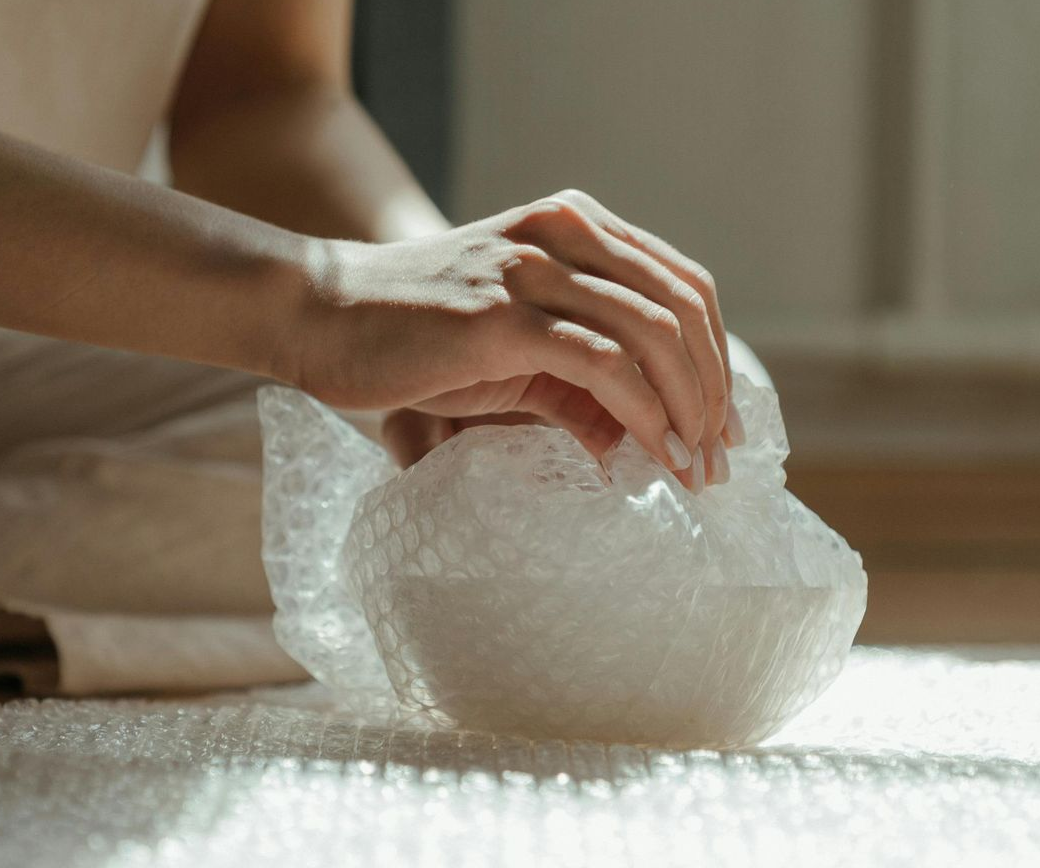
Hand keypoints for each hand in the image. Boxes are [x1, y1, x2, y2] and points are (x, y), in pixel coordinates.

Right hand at [280, 190, 734, 487]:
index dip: (716, 358)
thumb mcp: (510, 345)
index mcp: (573, 224)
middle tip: (720, 462)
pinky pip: (604, 364)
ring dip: (690, 411)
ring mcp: (532, 269)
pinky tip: (654, 456)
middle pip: (683, 307)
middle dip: (714, 391)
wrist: (317, 316)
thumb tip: (637, 442)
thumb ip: (576, 379)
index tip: (722, 427)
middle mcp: (562, 231)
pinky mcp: (502, 316)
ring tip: (696, 471)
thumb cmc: (409, 335)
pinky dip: (646, 416)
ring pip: (655, 333)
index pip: (682, 285)